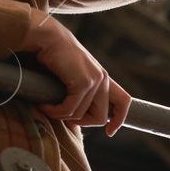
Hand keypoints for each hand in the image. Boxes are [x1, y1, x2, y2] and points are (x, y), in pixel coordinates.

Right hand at [16, 5, 130, 135]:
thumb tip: (72, 119)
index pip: (124, 101)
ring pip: (81, 115)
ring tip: (47, 107)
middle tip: (63, 117)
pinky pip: (70, 109)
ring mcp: (95, 81)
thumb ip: (77, 93)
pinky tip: (44, 105)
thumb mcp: (71, 76)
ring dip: (61, 116)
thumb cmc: (53, 56)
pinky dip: (55, 111)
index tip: (109, 132)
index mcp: (103, 77)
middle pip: (101, 117)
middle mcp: (103, 79)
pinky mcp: (84, 82)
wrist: (47, 38)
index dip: (119, 119)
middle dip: (82, 122)